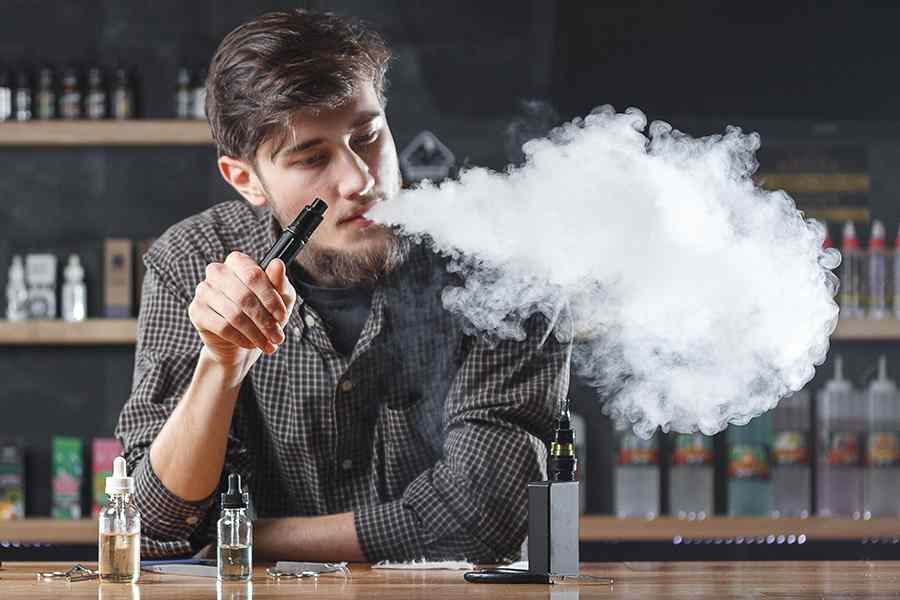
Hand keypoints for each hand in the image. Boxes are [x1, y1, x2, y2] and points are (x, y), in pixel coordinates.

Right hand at [188, 252, 295, 369]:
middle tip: (277, 336)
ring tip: (266, 343)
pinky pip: (222, 326)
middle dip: (265, 321)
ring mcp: (203, 290)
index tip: (281, 316)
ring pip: (234, 314)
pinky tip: (250, 343)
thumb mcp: (280, 298)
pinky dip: (240, 338)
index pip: (254, 275)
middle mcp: (217, 271)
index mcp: (238, 261)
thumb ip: (280, 282)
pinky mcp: (196, 311)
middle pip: (244, 297)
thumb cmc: (263, 313)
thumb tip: (277, 264)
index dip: (270, 298)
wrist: (241, 341)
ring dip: (255, 333)